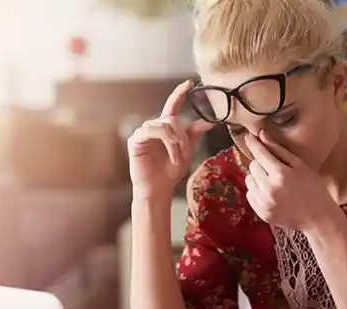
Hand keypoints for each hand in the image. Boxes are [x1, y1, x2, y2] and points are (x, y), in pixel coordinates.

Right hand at [127, 80, 214, 199]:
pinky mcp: (135, 139)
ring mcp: (143, 132)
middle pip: (172, 119)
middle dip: (182, 136)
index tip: (190, 82)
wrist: (159, 188)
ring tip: (177, 157)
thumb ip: (195, 133)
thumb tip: (211, 120)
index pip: (173, 105)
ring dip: (175, 142)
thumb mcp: (187, 150)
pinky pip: (153, 131)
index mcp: (165, 127)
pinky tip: (170, 155)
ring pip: (164, 125)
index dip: (179, 93)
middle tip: (184, 152)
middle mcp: (153, 126)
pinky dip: (166, 143)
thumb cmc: (170, 171)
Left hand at [244, 131, 340, 230]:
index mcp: (281, 174)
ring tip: (272, 180)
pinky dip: (256, 190)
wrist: (318, 218)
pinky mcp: (261, 212)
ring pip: (249, 179)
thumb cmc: (313, 188)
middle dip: (260, 163)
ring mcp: (264, 202)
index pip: (259, 153)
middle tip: (274, 167)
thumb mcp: (301, 166)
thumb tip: (262, 135)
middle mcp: (269, 188)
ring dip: (257, 177)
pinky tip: (270, 192)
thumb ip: (279, 150)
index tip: (249, 136)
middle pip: (253, 165)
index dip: (253, 143)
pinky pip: (249, 194)